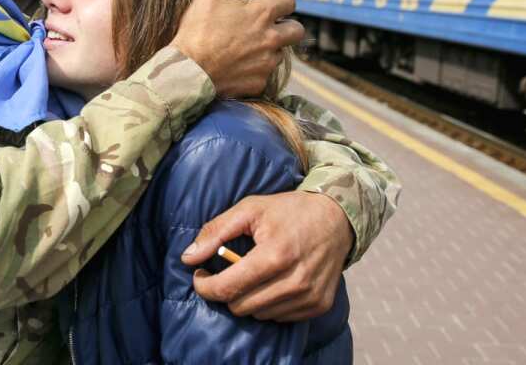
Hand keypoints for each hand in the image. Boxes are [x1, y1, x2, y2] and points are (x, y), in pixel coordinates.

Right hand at [170, 0, 303, 97]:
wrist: (187, 69)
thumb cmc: (197, 27)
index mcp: (262, 13)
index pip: (290, 2)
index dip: (280, 1)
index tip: (269, 5)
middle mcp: (271, 38)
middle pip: (297, 30)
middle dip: (287, 26)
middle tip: (267, 27)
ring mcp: (267, 62)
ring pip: (281, 52)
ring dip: (269, 48)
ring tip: (246, 47)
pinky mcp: (259, 82)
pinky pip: (265, 73)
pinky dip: (256, 69)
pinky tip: (238, 65)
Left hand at [180, 191, 351, 320]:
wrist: (337, 218)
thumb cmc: (289, 211)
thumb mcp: (249, 209)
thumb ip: (215, 231)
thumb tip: (188, 258)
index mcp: (275, 255)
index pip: (228, 288)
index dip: (205, 287)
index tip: (199, 276)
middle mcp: (295, 281)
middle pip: (241, 306)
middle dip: (226, 292)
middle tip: (226, 273)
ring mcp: (309, 296)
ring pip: (259, 314)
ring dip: (248, 299)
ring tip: (253, 274)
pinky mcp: (319, 305)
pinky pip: (280, 317)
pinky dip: (269, 304)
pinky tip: (272, 282)